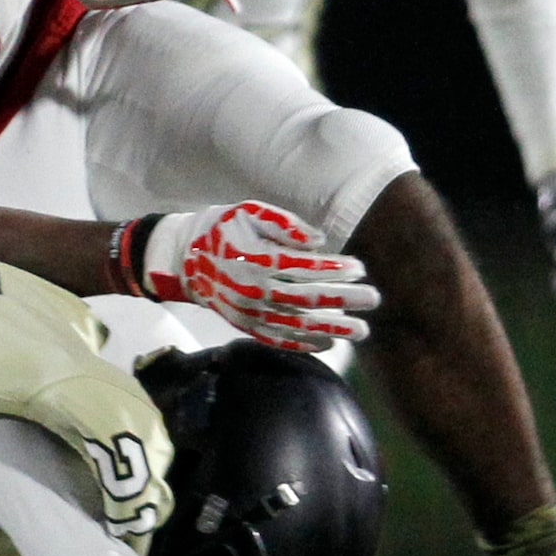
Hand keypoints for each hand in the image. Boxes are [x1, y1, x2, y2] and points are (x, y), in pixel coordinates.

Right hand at [133, 201, 378, 351]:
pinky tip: (328, 343)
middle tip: (373, 300)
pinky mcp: (244, 325)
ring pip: (298, 324)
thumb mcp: (248, 212)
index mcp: (258, 260)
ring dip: (332, 327)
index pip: (306, 267)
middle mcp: (256, 291)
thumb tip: (320, 242)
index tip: (360, 268)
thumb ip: (284, 225)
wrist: (182, 259)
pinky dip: (304, 343)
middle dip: (344, 299)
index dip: (335, 268)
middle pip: (308, 298)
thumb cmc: (220, 229)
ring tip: (361, 330)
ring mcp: (250, 313)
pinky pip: (278, 339)